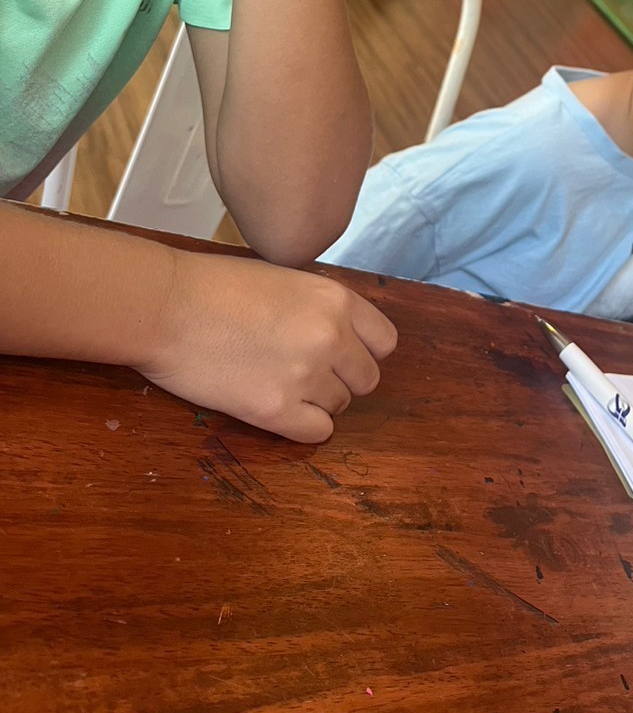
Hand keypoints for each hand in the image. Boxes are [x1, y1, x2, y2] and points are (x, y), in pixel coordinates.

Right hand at [142, 253, 397, 442]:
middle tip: (303, 372)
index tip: (339, 353)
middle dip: (340, 379)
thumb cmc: (216, 285)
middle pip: (366, 380)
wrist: (166, 306)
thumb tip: (342, 336)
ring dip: (315, 401)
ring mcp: (305, 375)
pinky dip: (301, 426)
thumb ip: (320, 308)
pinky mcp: (275, 409)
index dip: (362, 351)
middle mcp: (331, 337)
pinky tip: (276, 408)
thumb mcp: (286, 279)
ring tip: (278, 384)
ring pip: (339, 407)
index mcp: (336, 300)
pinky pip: (316, 432)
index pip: (384, 343)